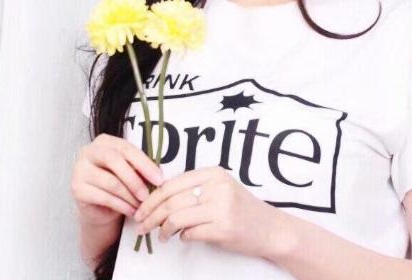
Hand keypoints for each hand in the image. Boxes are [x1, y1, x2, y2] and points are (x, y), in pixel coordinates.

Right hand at [71, 133, 163, 227]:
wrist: (99, 209)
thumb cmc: (117, 184)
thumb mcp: (129, 172)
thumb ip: (138, 167)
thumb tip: (159, 174)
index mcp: (103, 141)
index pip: (125, 148)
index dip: (144, 163)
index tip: (159, 178)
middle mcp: (88, 151)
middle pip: (114, 161)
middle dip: (135, 179)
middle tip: (148, 195)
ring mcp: (79, 170)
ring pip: (110, 182)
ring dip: (130, 196)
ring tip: (141, 205)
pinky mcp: (77, 189)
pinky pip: (104, 197)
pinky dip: (121, 205)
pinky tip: (132, 211)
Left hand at [132, 165, 281, 257]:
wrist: (270, 229)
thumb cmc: (240, 209)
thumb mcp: (220, 190)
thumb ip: (194, 190)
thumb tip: (158, 200)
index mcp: (212, 173)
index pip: (171, 184)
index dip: (151, 198)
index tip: (140, 209)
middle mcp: (216, 187)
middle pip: (170, 201)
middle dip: (150, 215)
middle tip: (141, 226)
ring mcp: (220, 207)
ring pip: (176, 217)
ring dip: (163, 229)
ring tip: (161, 236)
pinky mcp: (223, 228)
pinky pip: (190, 233)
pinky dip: (181, 237)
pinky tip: (182, 238)